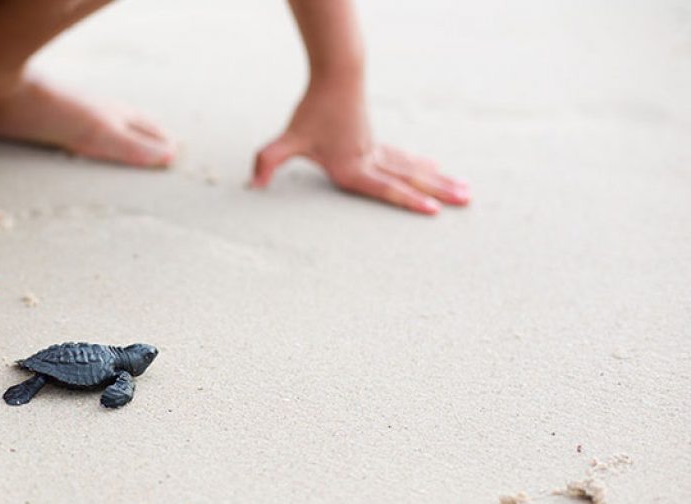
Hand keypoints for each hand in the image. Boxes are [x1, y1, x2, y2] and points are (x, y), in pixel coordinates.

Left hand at [250, 80, 468, 214]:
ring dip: (438, 180)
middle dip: (439, 193)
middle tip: (467, 202)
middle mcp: (370, 160)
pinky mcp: (374, 141)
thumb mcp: (287, 139)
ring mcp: (375, 150)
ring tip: (465, 190)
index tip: (434, 211)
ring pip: (413, 168)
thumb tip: (252, 184)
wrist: (336, 76)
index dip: (408, 201)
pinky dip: (420, 165)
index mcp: (353, 167)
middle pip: (410, 179)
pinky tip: (433, 168)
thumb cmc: (312, 110)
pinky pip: (403, 158)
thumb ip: (268, 161)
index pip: (385, 188)